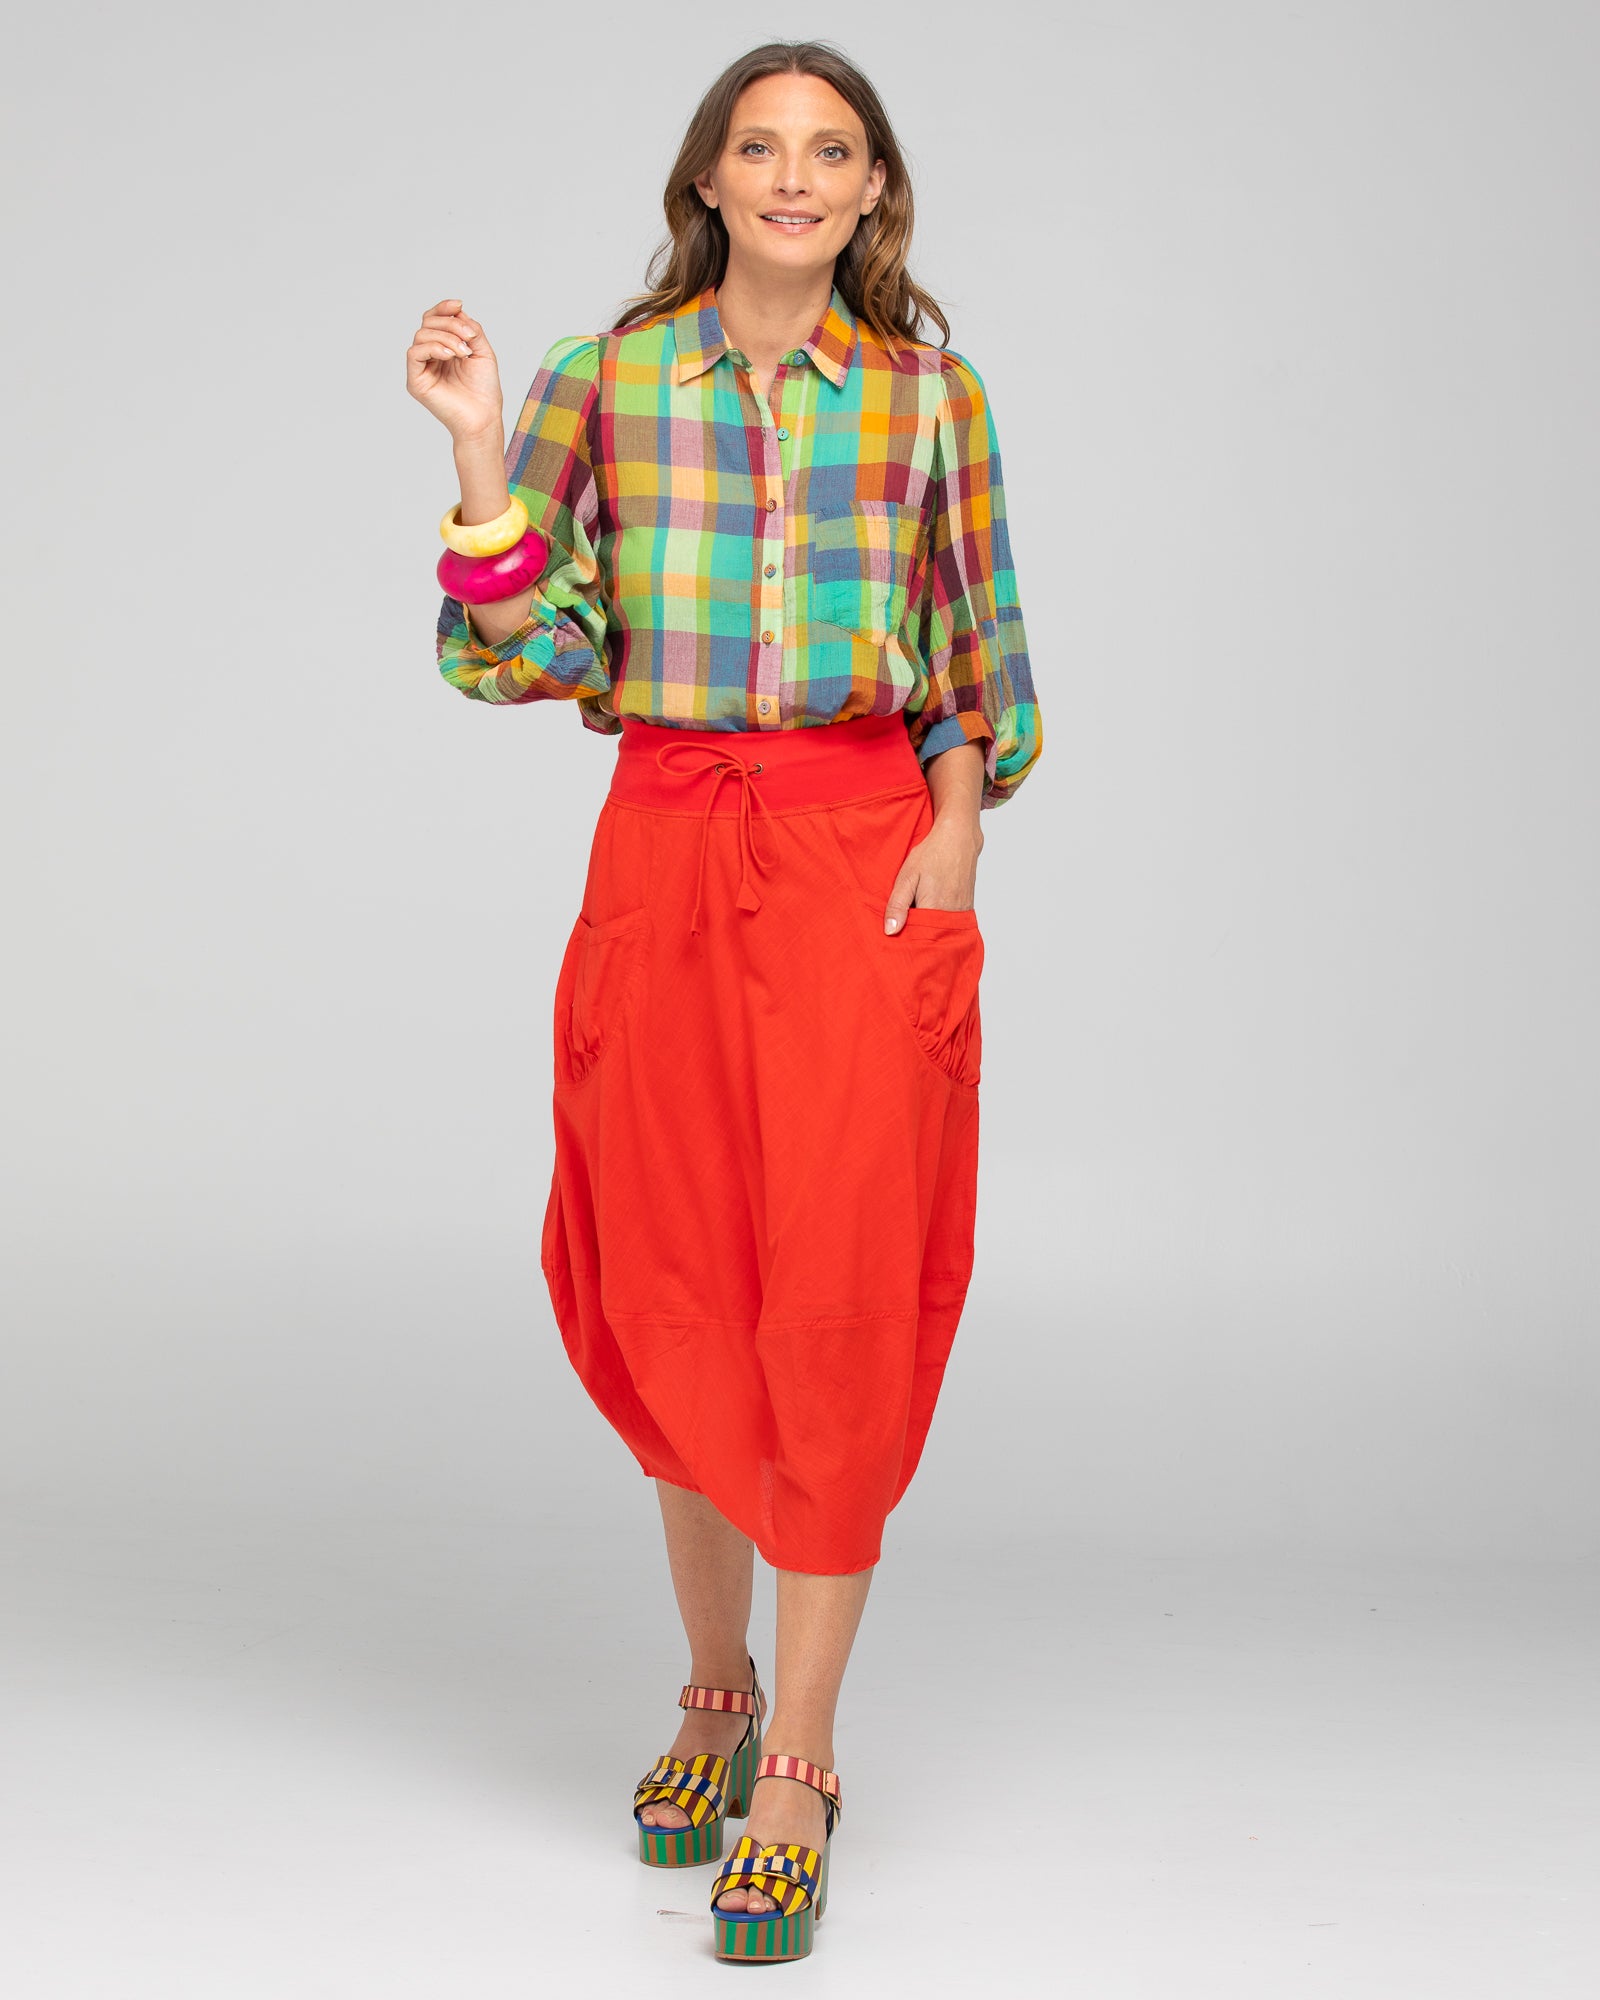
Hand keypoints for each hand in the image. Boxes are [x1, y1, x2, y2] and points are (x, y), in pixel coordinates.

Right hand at [406, 298, 504, 442]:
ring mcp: (422, 369)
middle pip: (428, 323)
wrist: (484, 417)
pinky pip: (414, 352)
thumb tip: (457, 311)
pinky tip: (450, 355)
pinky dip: (433, 347)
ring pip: (421, 335)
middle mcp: (430, 357)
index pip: (435, 320)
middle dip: (450, 324)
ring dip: (445, 337)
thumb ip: (470, 329)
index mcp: (444, 349)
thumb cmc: (485, 390)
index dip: (443, 308)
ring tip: (463, 351)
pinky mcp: (415, 381)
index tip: (459, 304)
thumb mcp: (482, 351)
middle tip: (469, 337)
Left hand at [883, 810, 982, 932]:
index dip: (905, 937)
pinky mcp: (967, 907)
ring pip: (941, 930)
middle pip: (930, 936)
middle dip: (917, 933)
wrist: (959, 839)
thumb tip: (890, 931)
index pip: (916, 937)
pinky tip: (930, 909)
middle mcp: (951, 914)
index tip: (895, 934)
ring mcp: (962, 911)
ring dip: (929, 927)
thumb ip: (898, 905)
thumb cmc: (932, 855)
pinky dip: (939, 920)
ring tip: (917, 914)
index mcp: (934, 909)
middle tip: (905, 921)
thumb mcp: (907, 877)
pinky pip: (950, 922)